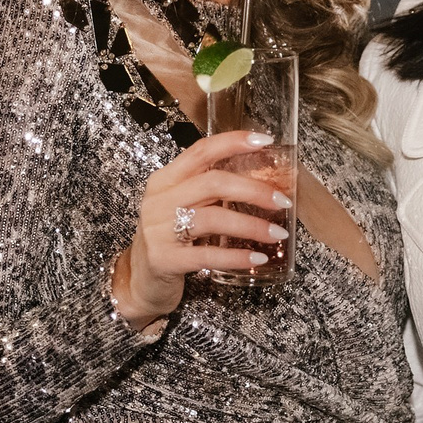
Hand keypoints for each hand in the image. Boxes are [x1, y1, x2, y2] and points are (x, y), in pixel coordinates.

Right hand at [111, 130, 292, 329]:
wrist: (140, 281)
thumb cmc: (170, 240)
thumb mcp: (182, 208)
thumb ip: (210, 193)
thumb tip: (262, 182)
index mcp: (165, 180)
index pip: (201, 151)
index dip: (233, 142)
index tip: (265, 140)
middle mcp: (159, 200)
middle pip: (213, 183)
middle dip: (254, 190)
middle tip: (282, 201)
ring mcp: (158, 230)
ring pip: (213, 218)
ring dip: (251, 226)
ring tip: (278, 234)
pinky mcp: (164, 259)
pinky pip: (207, 254)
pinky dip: (236, 256)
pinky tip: (257, 258)